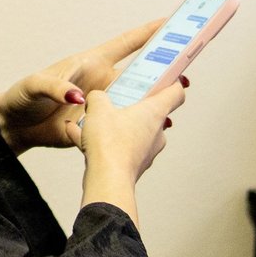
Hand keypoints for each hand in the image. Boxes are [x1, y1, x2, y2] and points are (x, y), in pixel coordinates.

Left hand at [0, 19, 166, 153]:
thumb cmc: (23, 96)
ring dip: (156, 103)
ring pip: (137, 101)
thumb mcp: (36, 85)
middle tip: (185, 75)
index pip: (126, 44)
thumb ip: (56, 87)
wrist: (15, 126)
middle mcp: (102, 82)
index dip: (149, 32)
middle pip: (140, 74)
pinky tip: (154, 131)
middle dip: (164, 71)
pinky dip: (140, 128)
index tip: (172, 22)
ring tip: (173, 107)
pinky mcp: (100, 126)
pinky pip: (124, 125)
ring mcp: (103, 104)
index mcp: (90, 63)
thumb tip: (79, 96)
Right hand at [76, 80, 185, 226]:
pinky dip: (104, 143)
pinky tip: (79, 137)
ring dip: (115, 125)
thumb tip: (97, 98)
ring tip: (91, 121)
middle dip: (134, 105)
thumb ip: (98, 97)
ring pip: (132, 131)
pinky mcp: (134, 165)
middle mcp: (156, 132)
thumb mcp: (98, 107)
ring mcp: (147, 151)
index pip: (176, 93)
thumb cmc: (110, 144)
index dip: (173, 81)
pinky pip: (119, 148)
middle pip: (152, 113)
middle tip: (118, 98)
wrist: (107, 180)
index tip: (169, 76)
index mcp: (154, 112)